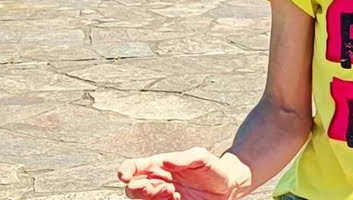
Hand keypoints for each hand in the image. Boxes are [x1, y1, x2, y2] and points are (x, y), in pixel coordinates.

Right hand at [116, 147, 250, 199]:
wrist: (228, 185)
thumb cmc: (211, 167)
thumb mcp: (200, 157)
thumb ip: (184, 158)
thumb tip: (165, 160)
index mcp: (159, 166)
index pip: (135, 168)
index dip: (125, 170)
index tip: (125, 175)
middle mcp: (158, 183)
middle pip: (133, 189)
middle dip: (139, 189)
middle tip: (160, 188)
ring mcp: (164, 197)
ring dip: (152, 198)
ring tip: (171, 193)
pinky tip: (175, 199)